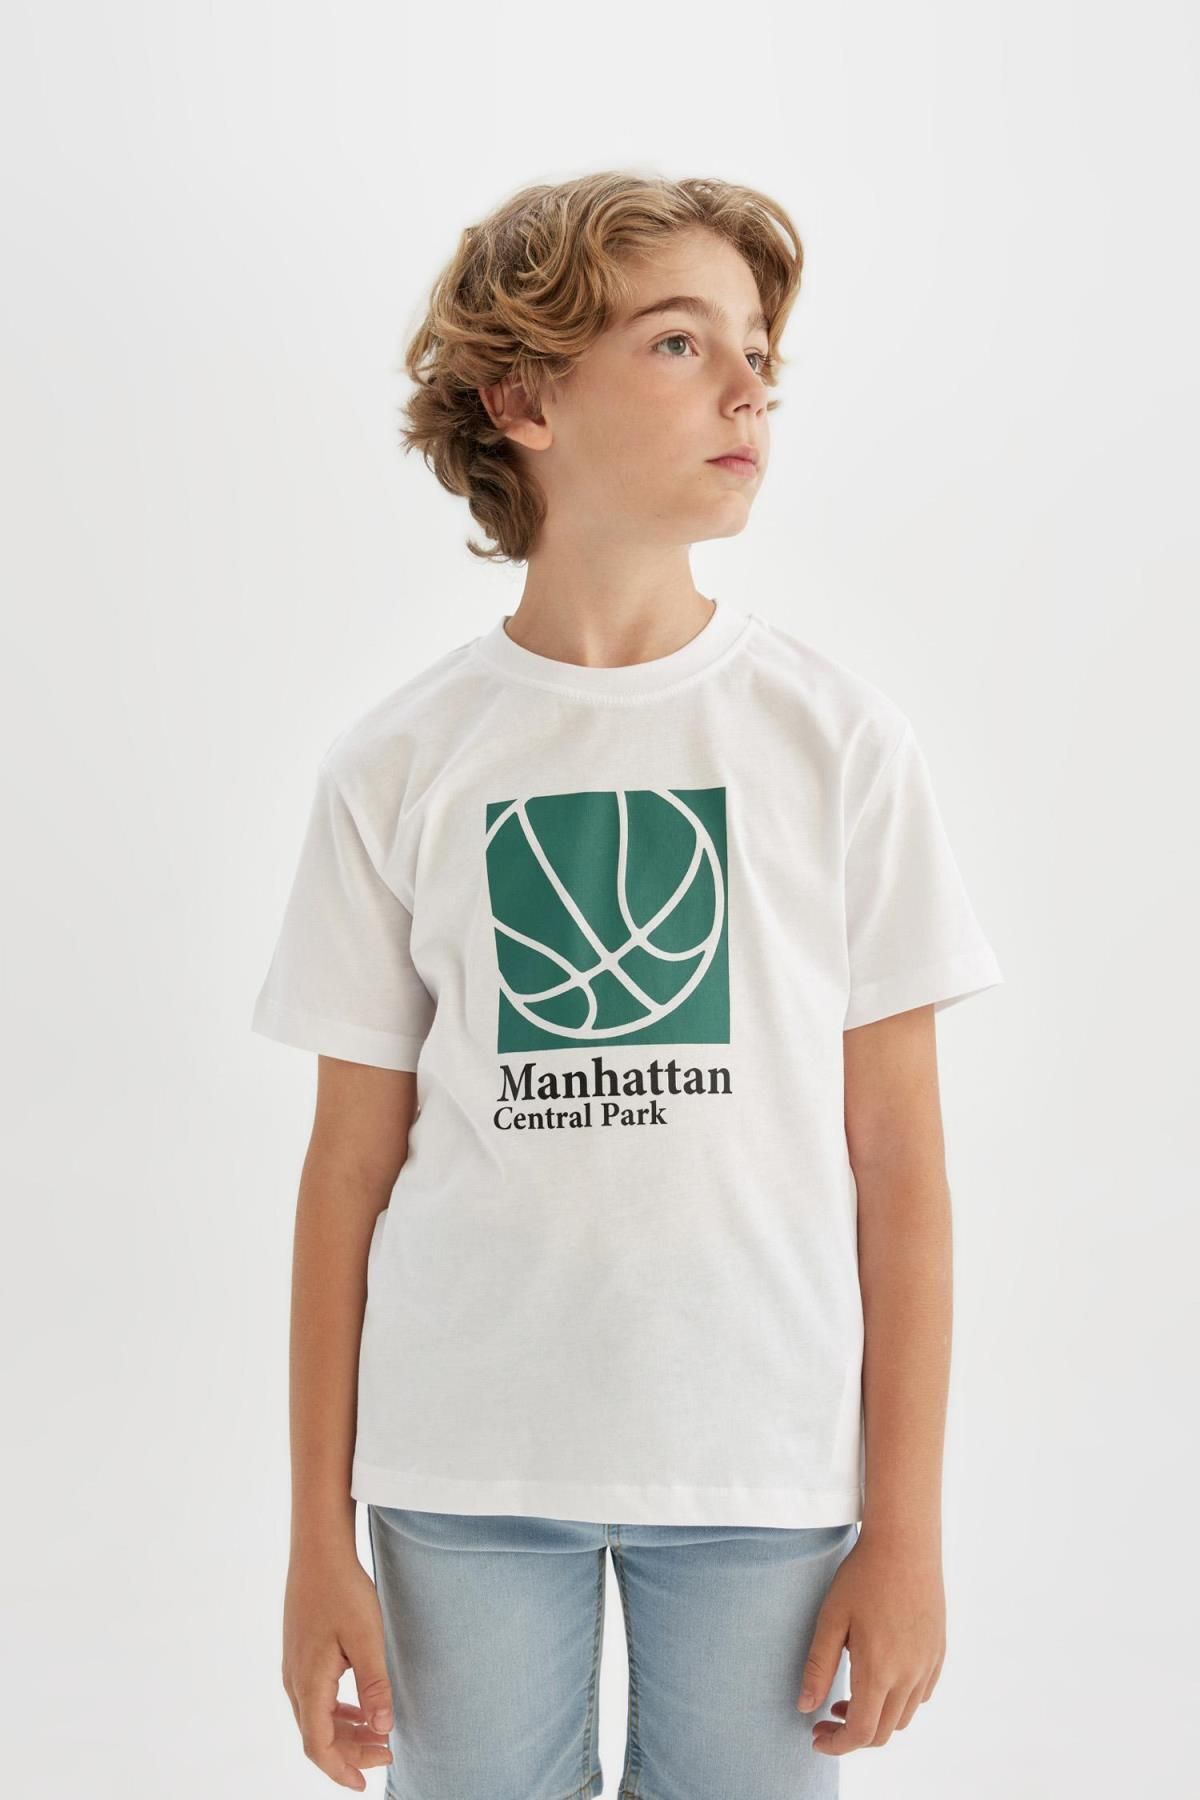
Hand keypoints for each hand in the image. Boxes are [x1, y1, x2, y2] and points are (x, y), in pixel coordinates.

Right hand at [282, 1544, 394, 1790]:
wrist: (318, 1550)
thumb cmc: (343, 1590)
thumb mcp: (366, 1638)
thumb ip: (374, 1686)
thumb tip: (382, 1730)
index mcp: (308, 1682)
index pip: (318, 1745)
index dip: (341, 1769)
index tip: (365, 1783)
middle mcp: (295, 1680)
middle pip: (317, 1735)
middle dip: (351, 1753)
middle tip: (387, 1755)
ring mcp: (295, 1666)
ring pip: (316, 1717)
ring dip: (345, 1733)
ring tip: (379, 1737)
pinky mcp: (301, 1653)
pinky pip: (316, 1698)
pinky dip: (338, 1712)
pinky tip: (360, 1709)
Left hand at [795, 1529, 945, 1754]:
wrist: (905, 1544)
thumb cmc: (863, 1576)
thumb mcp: (831, 1619)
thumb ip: (818, 1667)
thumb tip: (805, 1706)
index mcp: (879, 1671)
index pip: (860, 1732)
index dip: (836, 1744)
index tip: (816, 1736)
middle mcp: (909, 1676)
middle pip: (883, 1731)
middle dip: (852, 1735)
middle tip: (825, 1717)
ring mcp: (928, 1665)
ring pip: (904, 1717)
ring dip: (875, 1719)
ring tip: (848, 1697)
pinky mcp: (938, 1652)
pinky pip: (922, 1695)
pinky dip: (899, 1702)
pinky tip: (881, 1679)